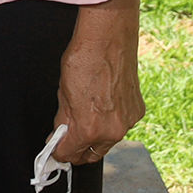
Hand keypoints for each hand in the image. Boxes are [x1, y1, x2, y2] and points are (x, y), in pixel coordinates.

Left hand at [51, 3, 144, 163]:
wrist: (108, 38)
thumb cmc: (83, 59)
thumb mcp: (62, 92)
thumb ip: (63, 120)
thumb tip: (59, 135)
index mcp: (89, 129)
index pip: (69, 154)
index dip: (58, 152)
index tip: (54, 148)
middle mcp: (112, 131)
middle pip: (91, 154)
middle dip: (77, 150)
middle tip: (66, 140)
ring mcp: (128, 121)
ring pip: (107, 141)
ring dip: (95, 137)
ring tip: (84, 119)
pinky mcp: (138, 111)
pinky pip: (121, 125)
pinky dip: (111, 122)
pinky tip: (103, 106)